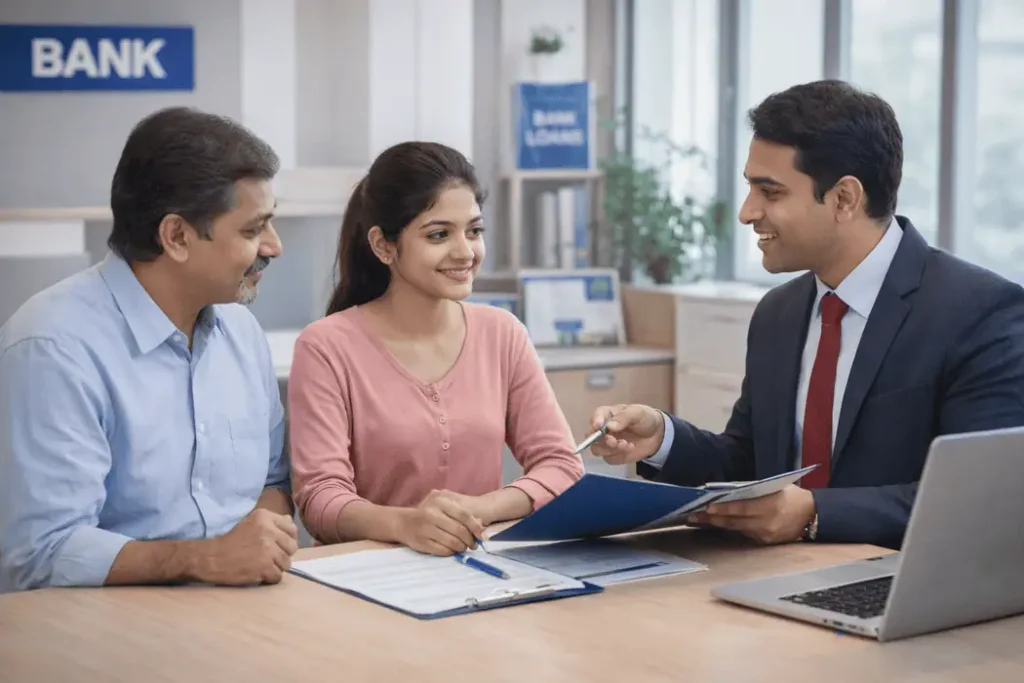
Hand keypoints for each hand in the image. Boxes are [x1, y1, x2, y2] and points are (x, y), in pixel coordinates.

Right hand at [195, 508, 299, 585]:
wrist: (212, 557)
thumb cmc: (232, 540)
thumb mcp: (251, 522)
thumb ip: (273, 521)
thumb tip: (290, 521)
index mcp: (266, 517)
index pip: (292, 530)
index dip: (287, 540)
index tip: (278, 545)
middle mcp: (269, 531)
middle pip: (292, 547)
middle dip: (283, 554)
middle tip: (269, 557)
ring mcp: (268, 550)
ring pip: (286, 563)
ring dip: (276, 567)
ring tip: (263, 566)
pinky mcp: (264, 567)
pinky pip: (277, 576)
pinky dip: (269, 578)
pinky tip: (259, 573)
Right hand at [396, 490, 486, 556]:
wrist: (404, 522)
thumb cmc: (429, 513)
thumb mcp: (444, 507)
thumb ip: (461, 514)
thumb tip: (481, 527)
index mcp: (440, 502)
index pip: (464, 515)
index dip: (476, 526)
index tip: (482, 535)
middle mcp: (432, 514)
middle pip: (459, 530)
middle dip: (470, 540)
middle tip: (473, 544)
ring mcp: (425, 529)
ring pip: (452, 542)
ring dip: (461, 547)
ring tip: (463, 547)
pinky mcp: (422, 542)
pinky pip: (443, 550)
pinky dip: (451, 552)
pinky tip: (452, 549)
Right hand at [587, 404, 665, 464]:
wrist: (657, 435)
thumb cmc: (645, 419)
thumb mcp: (637, 413)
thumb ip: (624, 418)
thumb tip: (609, 426)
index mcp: (608, 414)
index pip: (596, 416)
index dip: (595, 421)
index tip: (598, 427)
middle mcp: (603, 429)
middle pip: (591, 436)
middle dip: (601, 440)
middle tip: (614, 441)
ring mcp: (607, 443)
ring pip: (597, 449)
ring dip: (610, 449)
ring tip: (626, 444)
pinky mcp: (613, 455)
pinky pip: (608, 458)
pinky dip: (618, 455)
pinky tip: (630, 447)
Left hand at [687, 485, 815, 544]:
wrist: (811, 515)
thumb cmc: (790, 496)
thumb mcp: (774, 487)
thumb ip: (752, 489)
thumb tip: (728, 490)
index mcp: (770, 506)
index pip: (742, 508)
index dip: (724, 509)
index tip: (707, 507)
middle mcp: (767, 523)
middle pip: (734, 522)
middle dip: (712, 518)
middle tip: (692, 515)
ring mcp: (765, 535)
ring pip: (736, 529)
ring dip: (717, 524)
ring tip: (699, 519)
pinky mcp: (765, 542)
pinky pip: (744, 534)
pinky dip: (731, 528)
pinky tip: (717, 524)